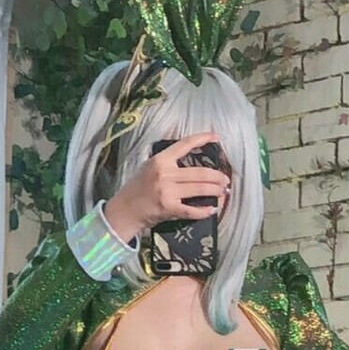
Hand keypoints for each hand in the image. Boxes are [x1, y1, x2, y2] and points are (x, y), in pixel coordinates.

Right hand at [104, 134, 232, 244]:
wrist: (123, 211)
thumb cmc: (136, 189)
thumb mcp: (148, 168)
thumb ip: (167, 162)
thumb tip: (191, 159)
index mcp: (160, 160)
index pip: (185, 145)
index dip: (203, 139)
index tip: (216, 138)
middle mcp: (165, 174)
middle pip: (200, 172)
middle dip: (217, 176)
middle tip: (225, 179)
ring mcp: (167, 192)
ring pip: (200, 188)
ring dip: (215, 190)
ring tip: (222, 191)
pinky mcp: (168, 208)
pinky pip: (192, 209)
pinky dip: (204, 210)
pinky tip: (212, 209)